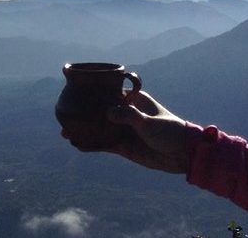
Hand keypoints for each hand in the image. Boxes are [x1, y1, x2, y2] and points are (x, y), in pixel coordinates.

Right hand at [60, 90, 192, 173]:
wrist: (183, 155)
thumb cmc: (170, 132)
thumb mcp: (149, 122)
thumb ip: (129, 116)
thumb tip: (107, 113)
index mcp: (134, 100)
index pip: (109, 91)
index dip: (93, 90)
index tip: (76, 90)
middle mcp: (126, 113)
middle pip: (100, 110)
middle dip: (83, 112)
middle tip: (64, 113)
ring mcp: (123, 130)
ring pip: (98, 128)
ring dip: (83, 129)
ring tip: (65, 132)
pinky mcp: (123, 146)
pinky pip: (103, 144)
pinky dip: (90, 144)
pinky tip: (77, 144)